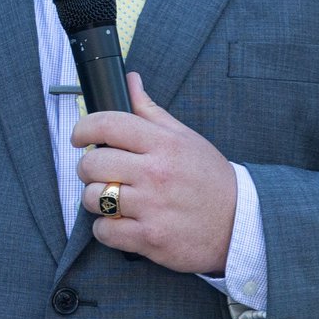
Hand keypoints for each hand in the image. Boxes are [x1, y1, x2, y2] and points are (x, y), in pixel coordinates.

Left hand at [71, 72, 236, 274]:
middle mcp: (156, 173)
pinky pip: (104, 231)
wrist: (239, 224)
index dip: (83, 128)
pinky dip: (106, 229)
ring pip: (93, 198)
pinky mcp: (150, 238)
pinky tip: (120, 223)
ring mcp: (152, 207)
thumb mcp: (185, 138)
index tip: (79, 137)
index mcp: (164, 144)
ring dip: (96, 200)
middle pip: (93, 163)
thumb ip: (151, 111)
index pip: (108, 124)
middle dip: (88, 168)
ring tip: (112, 199)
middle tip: (100, 173)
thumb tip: (130, 81)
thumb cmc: (209, 179)